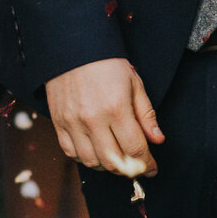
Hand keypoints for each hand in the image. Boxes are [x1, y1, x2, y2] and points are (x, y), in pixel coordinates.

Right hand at [45, 56, 163, 176]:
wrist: (72, 48)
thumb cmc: (107, 63)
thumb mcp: (134, 83)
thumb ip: (146, 114)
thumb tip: (158, 140)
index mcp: (116, 108)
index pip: (135, 148)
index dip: (147, 163)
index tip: (152, 168)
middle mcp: (93, 119)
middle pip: (114, 161)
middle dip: (130, 169)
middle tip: (138, 166)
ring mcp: (73, 123)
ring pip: (92, 162)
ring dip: (108, 166)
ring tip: (118, 158)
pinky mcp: (59, 123)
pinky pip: (71, 153)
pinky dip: (86, 159)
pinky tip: (96, 152)